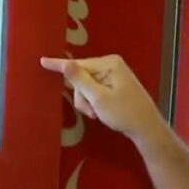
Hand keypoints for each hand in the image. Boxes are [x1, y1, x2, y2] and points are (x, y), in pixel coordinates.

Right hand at [40, 54, 164, 144]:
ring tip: (96, 114)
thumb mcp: (98, 98)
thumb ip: (80, 80)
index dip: (59, 65)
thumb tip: (66, 63)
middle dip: (82, 96)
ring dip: (87, 102)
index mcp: (108, 64)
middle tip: (91, 112)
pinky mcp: (115, 85)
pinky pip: (95, 91)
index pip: (78, 64)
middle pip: (81, 77)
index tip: (42, 61)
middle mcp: (111, 65)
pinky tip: (100, 112)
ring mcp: (114, 75)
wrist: (146, 127)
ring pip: (86, 87)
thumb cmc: (123, 113)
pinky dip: (94, 102)